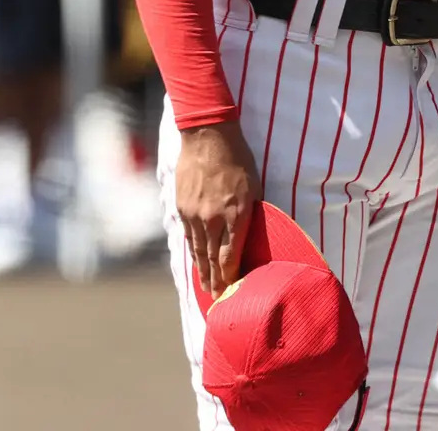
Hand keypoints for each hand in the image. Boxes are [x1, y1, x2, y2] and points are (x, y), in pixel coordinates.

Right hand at [176, 120, 262, 300]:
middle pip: (213, 260)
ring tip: (206, 288)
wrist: (208, 136)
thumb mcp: (254, 186)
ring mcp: (195, 215)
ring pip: (199, 251)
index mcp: (236, 214)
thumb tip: (249, 236)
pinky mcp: (182, 208)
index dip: (231, 279)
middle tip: (218, 301)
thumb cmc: (238, 158)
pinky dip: (193, 251)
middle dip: (216, 283)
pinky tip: (197, 260)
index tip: (233, 294)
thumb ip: (250, 213)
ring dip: (203, 271)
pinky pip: (188, 236)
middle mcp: (214, 220)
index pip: (231, 258)